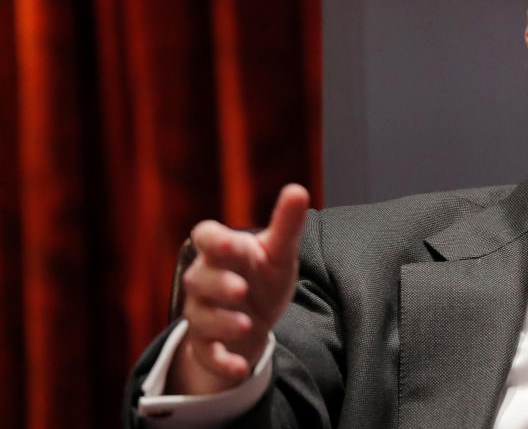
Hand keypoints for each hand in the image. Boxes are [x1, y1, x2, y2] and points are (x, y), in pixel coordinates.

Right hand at [167, 184, 309, 394]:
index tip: (229, 242)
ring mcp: (202, 313)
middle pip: (199, 279)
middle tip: (240, 289)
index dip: (213, 239)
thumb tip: (298, 190)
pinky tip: (240, 368)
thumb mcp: (278, 251)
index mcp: (222, 250)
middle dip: (218, 284)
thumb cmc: (263, 275)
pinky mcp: (207, 345)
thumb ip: (286, 224)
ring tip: (247, 324)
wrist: (254, 318)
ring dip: (221, 322)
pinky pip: (207, 354)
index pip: (204, 236)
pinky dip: (222, 362)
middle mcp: (205, 280)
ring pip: (200, 317)